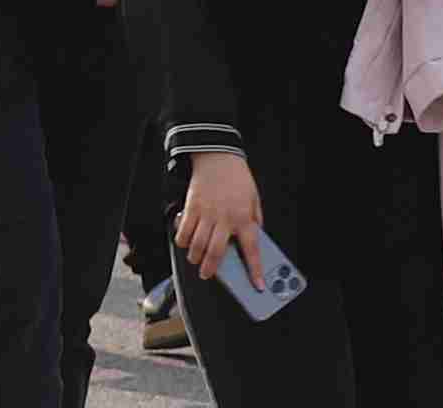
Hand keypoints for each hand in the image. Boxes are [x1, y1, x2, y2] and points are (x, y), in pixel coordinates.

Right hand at [171, 152, 260, 289]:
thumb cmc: (237, 178)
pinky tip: (185, 243)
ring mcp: (206, 212)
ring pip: (198, 244)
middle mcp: (225, 218)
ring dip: (195, 257)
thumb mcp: (254, 200)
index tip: (259, 286)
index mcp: (244, 218)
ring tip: (195, 260)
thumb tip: (255, 238)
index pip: (252, 250)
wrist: (217, 155)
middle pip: (216, 252)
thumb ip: (255, 220)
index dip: (256, 271)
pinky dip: (183, 240)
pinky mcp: (192, 206)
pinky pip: (184, 229)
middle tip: (207, 275)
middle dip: (210, 268)